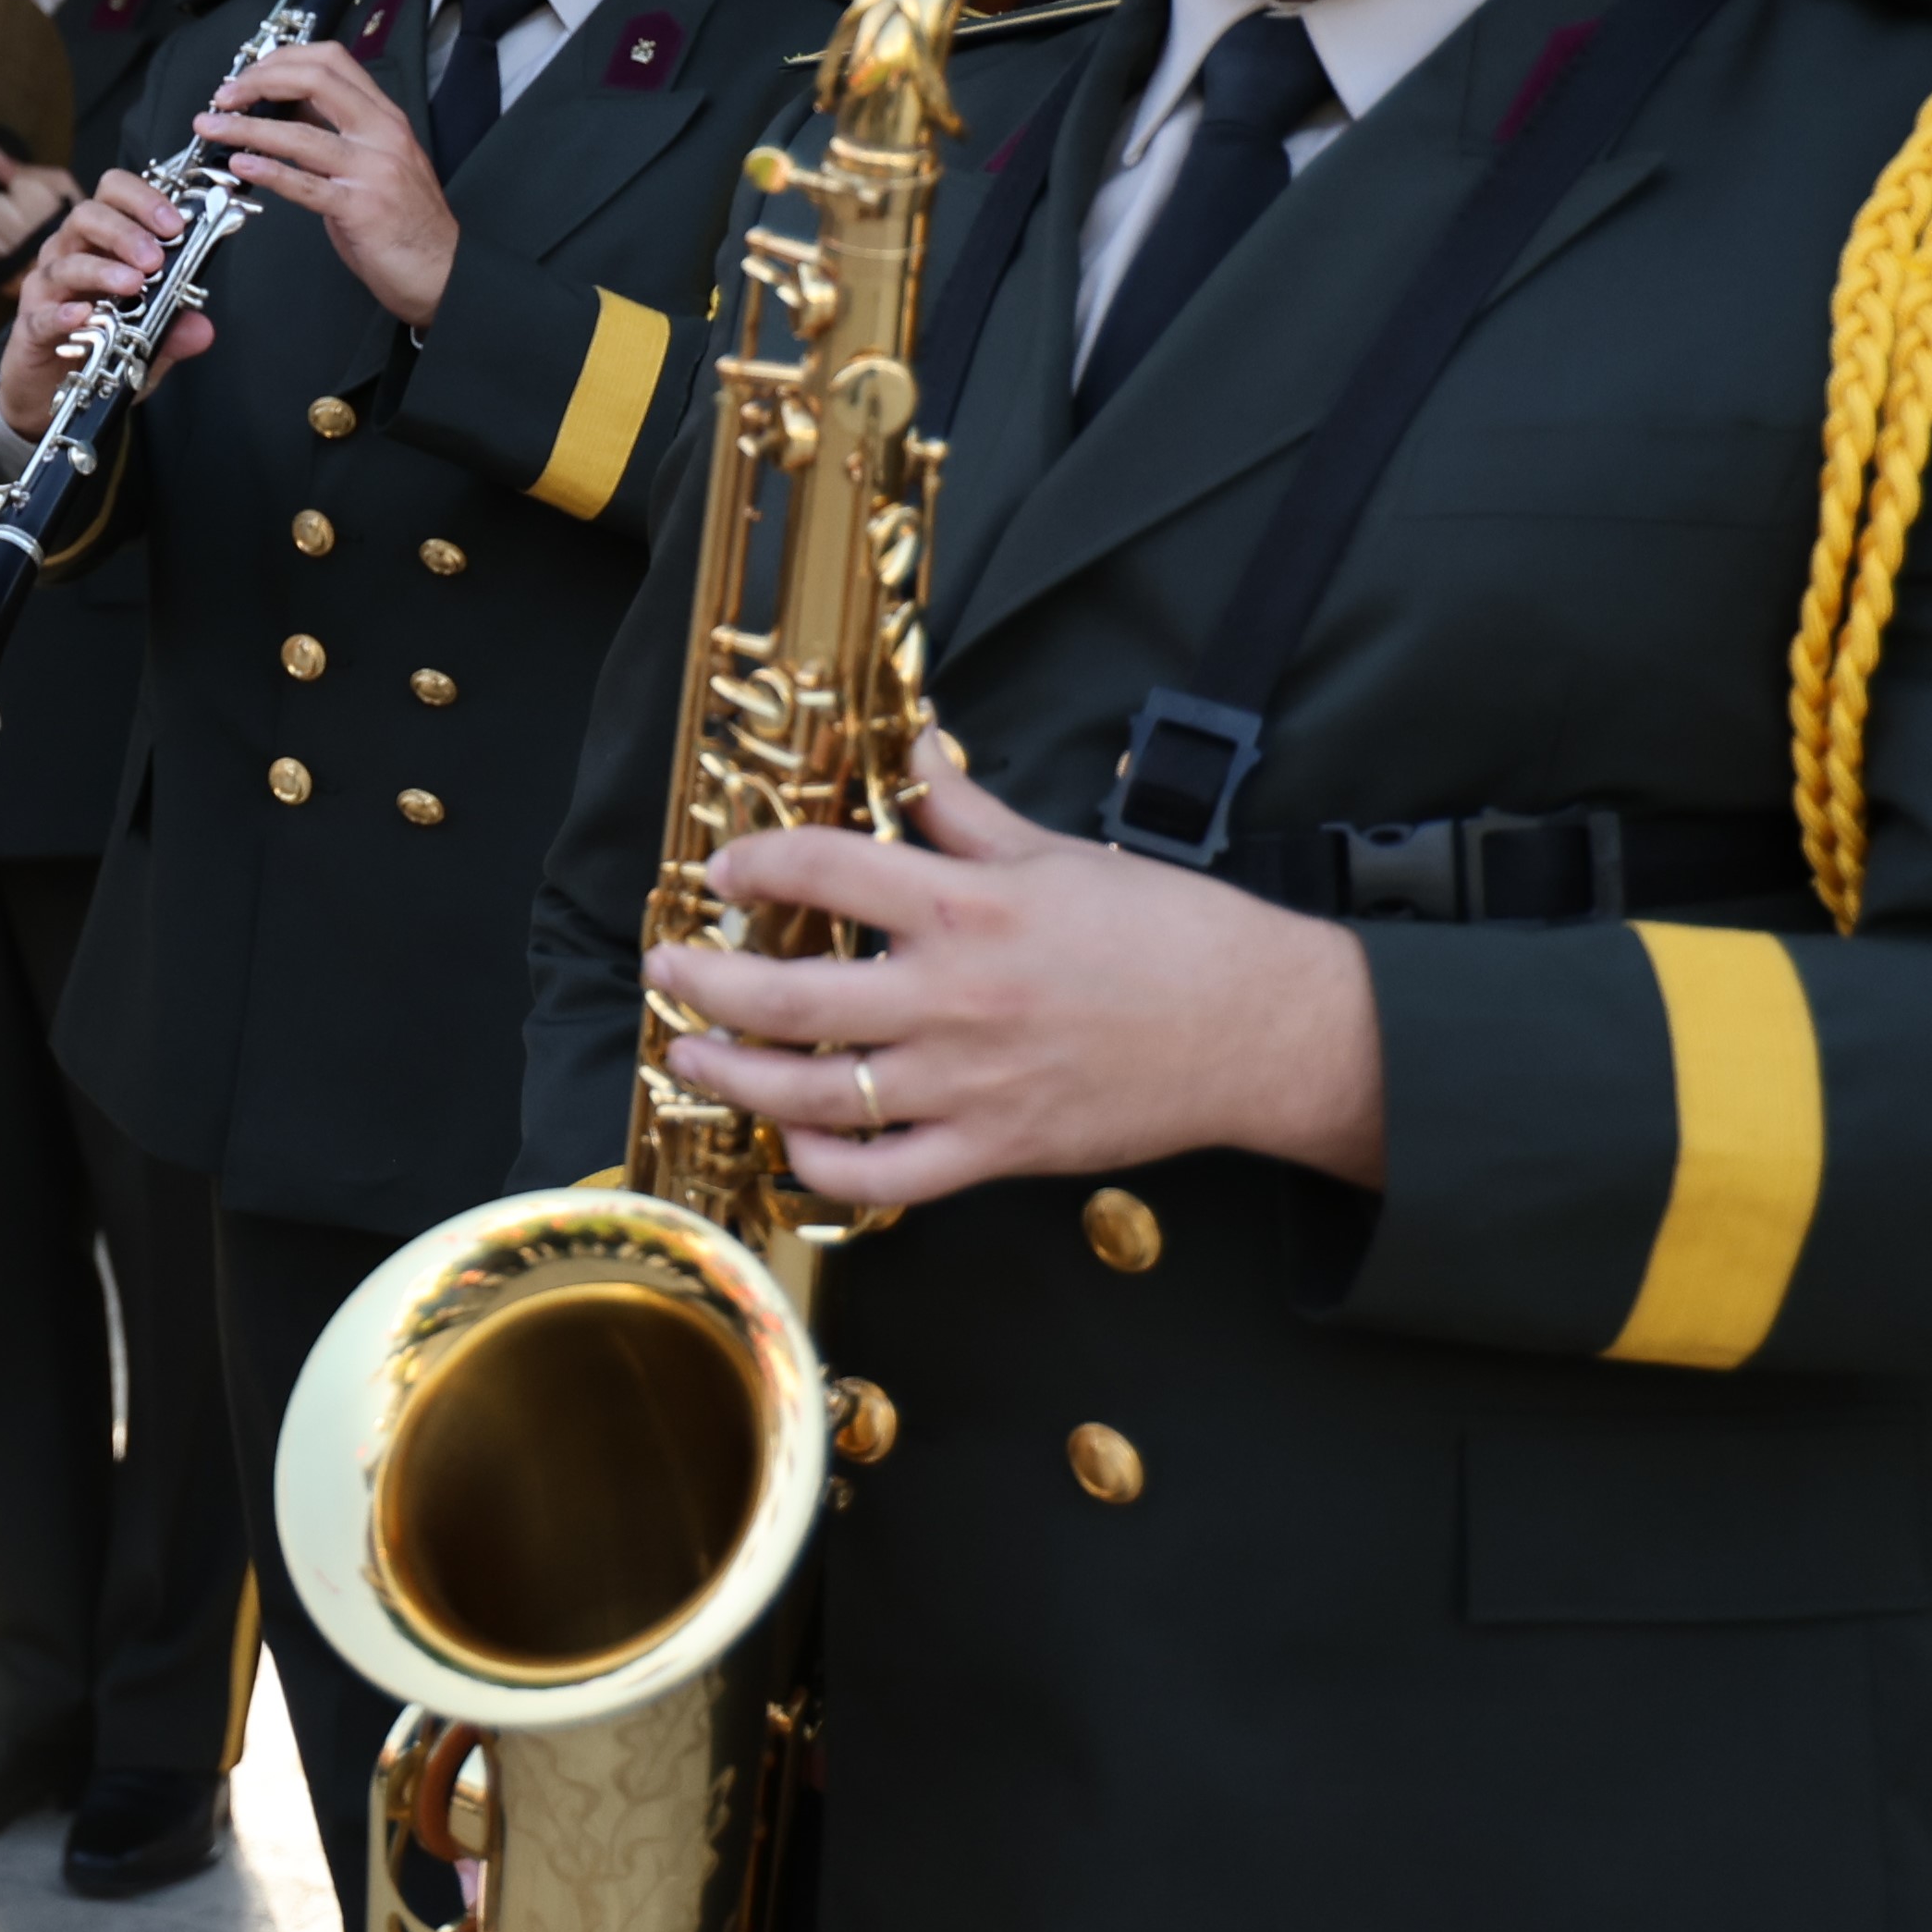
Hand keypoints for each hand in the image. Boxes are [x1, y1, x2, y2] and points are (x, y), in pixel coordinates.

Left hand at [0, 143, 79, 276]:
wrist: (82, 271)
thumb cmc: (69, 224)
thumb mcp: (60, 187)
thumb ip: (22, 170)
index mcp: (40, 202)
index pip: (9, 185)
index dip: (19, 191)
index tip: (33, 202)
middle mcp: (20, 227)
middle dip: (1, 210)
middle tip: (21, 221)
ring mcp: (7, 255)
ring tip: (13, 239)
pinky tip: (1, 254)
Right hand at [0, 166, 211, 439]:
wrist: (52, 395)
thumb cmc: (99, 350)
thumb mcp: (148, 343)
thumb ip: (173, 333)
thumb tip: (202, 328)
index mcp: (100, 242)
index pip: (114, 195)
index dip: (143, 199)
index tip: (175, 224)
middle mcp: (69, 254)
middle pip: (87, 216)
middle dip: (125, 232)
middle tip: (155, 258)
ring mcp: (46, 289)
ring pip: (67, 262)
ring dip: (102, 270)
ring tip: (133, 285)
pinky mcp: (30, 326)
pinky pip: (43, 313)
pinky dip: (63, 314)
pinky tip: (84, 317)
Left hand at [186, 40, 455, 330]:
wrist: (444, 270)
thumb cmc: (406, 220)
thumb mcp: (374, 161)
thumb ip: (335, 133)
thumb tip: (283, 110)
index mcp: (384, 118)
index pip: (332, 61)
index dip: (282, 59)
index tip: (247, 74)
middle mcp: (382, 134)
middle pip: (316, 80)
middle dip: (259, 81)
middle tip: (224, 95)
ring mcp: (373, 170)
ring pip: (301, 133)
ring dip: (246, 127)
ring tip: (212, 126)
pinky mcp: (361, 209)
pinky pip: (306, 184)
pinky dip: (269, 171)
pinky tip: (241, 166)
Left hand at [645, 736, 1388, 1207]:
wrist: (1265, 1031)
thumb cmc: (1171, 936)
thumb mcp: (1061, 855)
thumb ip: (970, 815)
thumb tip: (915, 755)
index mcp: (971, 910)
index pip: (828, 872)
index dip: (758, 865)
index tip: (724, 870)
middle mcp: (957, 999)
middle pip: (793, 997)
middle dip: (707, 982)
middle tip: (665, 967)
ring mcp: (972, 1083)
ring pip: (820, 1092)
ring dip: (737, 1072)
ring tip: (689, 1050)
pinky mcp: (998, 1150)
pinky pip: (886, 1176)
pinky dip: (825, 1163)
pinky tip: (793, 1137)